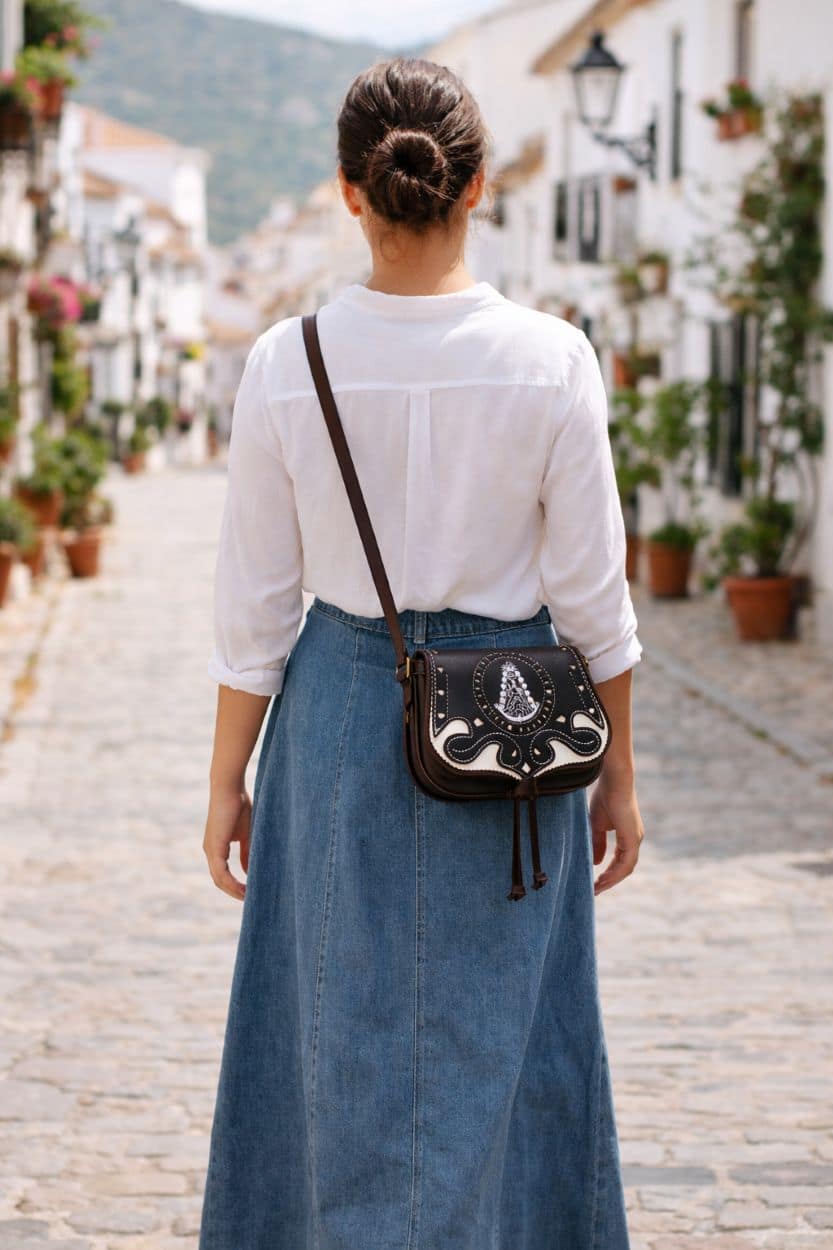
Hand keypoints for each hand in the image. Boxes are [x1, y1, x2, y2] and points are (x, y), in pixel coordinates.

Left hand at [203, 785, 251, 900]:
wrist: (229, 788)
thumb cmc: (239, 806)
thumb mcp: (246, 834)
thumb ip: (247, 853)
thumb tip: (249, 871)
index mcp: (216, 848)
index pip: (222, 873)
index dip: (234, 885)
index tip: (249, 892)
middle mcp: (210, 851)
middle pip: (219, 880)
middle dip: (234, 892)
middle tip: (250, 900)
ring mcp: (210, 850)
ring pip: (219, 879)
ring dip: (233, 891)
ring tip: (248, 898)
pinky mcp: (214, 847)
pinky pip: (221, 872)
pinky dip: (231, 883)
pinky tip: (243, 888)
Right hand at [589, 773, 643, 895]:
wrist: (614, 781)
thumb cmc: (605, 797)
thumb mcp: (597, 824)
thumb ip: (597, 843)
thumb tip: (596, 862)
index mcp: (628, 836)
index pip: (620, 861)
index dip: (608, 873)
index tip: (595, 882)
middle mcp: (634, 839)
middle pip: (624, 868)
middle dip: (610, 881)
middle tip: (595, 890)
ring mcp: (635, 839)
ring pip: (626, 868)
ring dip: (612, 880)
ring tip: (597, 888)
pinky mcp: (633, 838)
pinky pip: (626, 863)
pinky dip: (615, 873)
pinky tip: (604, 879)